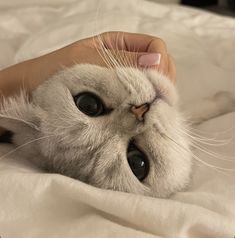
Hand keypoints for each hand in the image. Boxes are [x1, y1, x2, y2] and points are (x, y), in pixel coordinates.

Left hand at [0, 32, 175, 97]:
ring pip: (152, 84)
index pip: (156, 47)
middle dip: (162, 81)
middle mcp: (125, 60)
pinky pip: (141, 98)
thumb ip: (122, 61)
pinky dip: (145, 104)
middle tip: (155, 100)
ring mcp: (124, 80)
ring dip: (155, 95)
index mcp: (119, 44)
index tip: (157, 85)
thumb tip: (158, 62)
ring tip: (148, 108)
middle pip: (159, 66)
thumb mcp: (88, 61)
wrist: (35, 92)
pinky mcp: (119, 97)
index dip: (161, 64)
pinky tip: (140, 112)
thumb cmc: (56, 72)